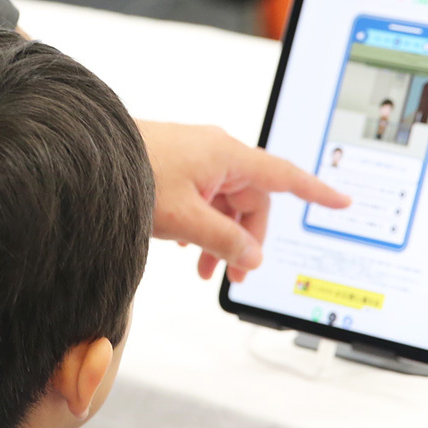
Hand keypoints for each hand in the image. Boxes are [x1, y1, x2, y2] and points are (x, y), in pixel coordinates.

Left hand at [138, 121, 350, 281]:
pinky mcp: (176, 166)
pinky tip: (185, 245)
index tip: (342, 202)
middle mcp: (216, 152)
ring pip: (225, 203)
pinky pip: (204, 198)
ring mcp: (195, 158)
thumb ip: (223, 241)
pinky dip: (202, 224)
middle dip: (247, 239)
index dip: (316, 191)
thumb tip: (253, 256)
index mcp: (227, 155)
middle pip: (251, 200)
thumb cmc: (131, 173)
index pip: (285, 176)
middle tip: (233, 275)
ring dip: (221, 237)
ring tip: (204, 270)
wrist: (84, 154)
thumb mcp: (184, 218)